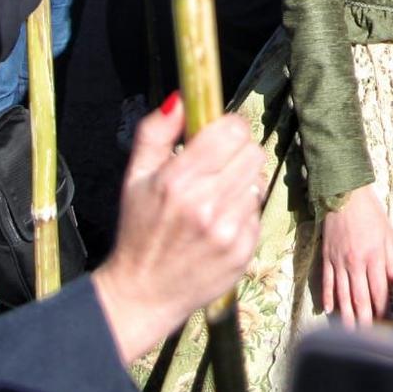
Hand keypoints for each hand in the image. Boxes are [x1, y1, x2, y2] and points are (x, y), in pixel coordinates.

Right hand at [92, 97, 267, 364]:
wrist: (143, 293)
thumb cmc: (138, 230)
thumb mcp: (134, 177)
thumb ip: (155, 132)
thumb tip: (181, 97)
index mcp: (177, 180)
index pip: (232, 131)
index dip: (229, 128)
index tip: (219, 136)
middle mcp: (205, 204)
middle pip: (252, 152)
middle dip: (237, 153)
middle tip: (218, 167)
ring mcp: (227, 230)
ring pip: (258, 181)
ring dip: (242, 182)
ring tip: (217, 197)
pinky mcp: (243, 251)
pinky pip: (258, 212)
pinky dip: (244, 212)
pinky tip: (221, 223)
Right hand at [320, 184, 392, 327]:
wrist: (343, 193)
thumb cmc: (370, 212)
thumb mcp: (388, 233)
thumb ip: (392, 260)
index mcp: (373, 257)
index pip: (379, 290)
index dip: (382, 309)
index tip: (385, 324)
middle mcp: (355, 263)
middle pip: (360, 298)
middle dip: (364, 320)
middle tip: (366, 338)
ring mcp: (338, 262)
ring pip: (342, 295)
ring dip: (346, 315)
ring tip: (349, 332)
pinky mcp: (326, 257)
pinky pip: (327, 282)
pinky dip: (328, 297)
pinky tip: (329, 310)